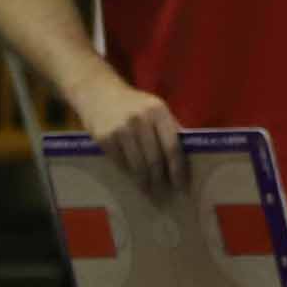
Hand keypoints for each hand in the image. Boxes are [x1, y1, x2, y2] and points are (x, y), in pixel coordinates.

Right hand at [75, 72, 183, 195]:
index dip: (178, 169)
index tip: (182, 186)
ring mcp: (120, 129)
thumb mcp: (156, 108)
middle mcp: (140, 119)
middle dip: (161, 180)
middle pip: (155, 159)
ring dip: (145, 182)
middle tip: (166, 195)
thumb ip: (171, 128)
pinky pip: (120, 162)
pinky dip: (128, 173)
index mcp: (158, 111)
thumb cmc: (133, 104)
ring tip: (150, 192)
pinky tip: (133, 179)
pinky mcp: (103, 138)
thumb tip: (188, 154)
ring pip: (137, 164)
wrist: (98, 92)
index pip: (172, 146)